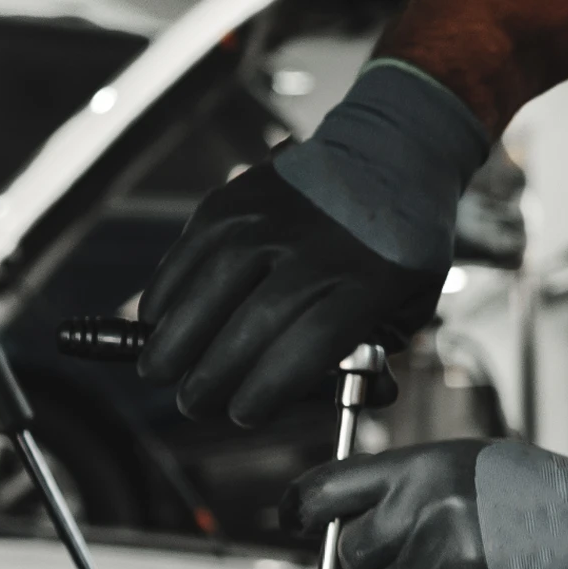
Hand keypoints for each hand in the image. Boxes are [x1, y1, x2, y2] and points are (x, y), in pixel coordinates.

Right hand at [140, 61, 490, 424]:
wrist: (389, 155)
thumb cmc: (397, 246)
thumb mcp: (409, 303)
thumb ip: (374, 353)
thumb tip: (357, 398)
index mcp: (365, 284)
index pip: (304, 351)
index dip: (265, 390)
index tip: (244, 413)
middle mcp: (311, 251)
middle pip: (246, 331)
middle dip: (210, 379)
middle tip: (194, 404)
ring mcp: (266, 222)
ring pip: (203, 295)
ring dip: (173, 343)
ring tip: (162, 371)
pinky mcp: (231, 202)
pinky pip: (184, 257)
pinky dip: (164, 295)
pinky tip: (159, 322)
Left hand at [299, 441, 567, 568]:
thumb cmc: (553, 500)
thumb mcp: (476, 465)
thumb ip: (410, 483)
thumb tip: (348, 511)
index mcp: (426, 464)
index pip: (327, 488)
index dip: (302, 509)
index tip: (299, 519)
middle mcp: (427, 507)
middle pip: (351, 553)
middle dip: (374, 559)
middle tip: (420, 550)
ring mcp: (445, 558)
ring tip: (474, 563)